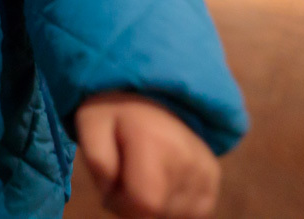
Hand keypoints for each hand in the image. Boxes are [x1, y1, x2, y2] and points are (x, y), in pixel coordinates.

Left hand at [76, 92, 220, 218]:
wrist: (150, 96)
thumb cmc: (113, 114)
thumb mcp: (89, 124)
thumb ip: (97, 160)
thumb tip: (113, 192)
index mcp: (153, 141)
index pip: (145, 203)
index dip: (120, 204)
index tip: (111, 185)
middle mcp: (186, 155)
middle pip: (158, 212)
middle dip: (134, 204)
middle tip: (125, 175)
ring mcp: (204, 167)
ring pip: (174, 214)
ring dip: (153, 204)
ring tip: (143, 174)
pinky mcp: (213, 175)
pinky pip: (192, 211)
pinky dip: (172, 205)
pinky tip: (161, 182)